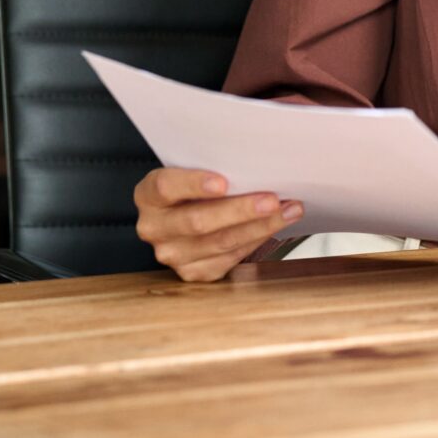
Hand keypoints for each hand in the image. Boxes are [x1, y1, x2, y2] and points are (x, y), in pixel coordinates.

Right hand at [133, 166, 303, 281]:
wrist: (181, 215)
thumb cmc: (192, 187)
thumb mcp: (190, 170)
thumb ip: (210, 168)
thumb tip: (255, 164)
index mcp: (148, 195)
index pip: (166, 187)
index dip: (194, 184)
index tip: (224, 181)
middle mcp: (153, 228)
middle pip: (198, 221)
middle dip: (241, 210)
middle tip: (273, 199)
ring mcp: (172, 254)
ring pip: (220, 243)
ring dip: (260, 226)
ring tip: (288, 210)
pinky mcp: (192, 273)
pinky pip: (228, 258)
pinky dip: (256, 240)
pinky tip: (275, 227)